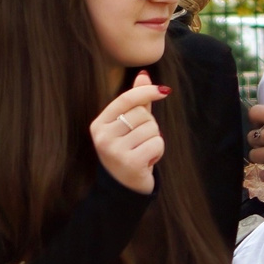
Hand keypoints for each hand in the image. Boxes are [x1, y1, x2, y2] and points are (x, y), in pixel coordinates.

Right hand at [89, 72, 167, 195]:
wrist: (123, 188)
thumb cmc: (127, 151)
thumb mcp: (128, 126)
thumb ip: (135, 101)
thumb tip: (144, 75)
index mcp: (99, 124)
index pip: (126, 99)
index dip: (147, 92)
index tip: (164, 91)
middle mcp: (103, 136)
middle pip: (142, 114)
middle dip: (149, 126)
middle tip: (140, 142)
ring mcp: (115, 151)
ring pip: (152, 129)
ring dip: (154, 140)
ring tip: (142, 152)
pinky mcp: (130, 163)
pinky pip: (157, 144)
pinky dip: (158, 152)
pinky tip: (147, 161)